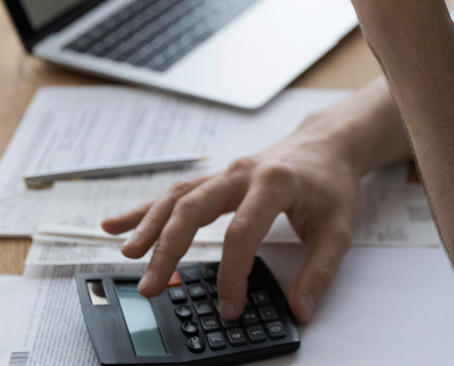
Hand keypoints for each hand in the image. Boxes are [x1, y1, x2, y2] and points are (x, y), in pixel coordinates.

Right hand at [100, 119, 360, 322]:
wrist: (326, 145)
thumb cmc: (330, 184)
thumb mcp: (339, 228)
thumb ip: (320, 270)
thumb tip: (301, 308)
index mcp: (274, 182)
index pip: (242, 232)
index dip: (232, 273)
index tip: (229, 306)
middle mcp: (242, 173)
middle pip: (193, 208)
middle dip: (168, 248)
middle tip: (152, 285)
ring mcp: (225, 174)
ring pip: (177, 198)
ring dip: (149, 227)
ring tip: (127, 257)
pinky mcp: (215, 179)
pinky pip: (174, 193)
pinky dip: (144, 210)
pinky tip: (115, 225)